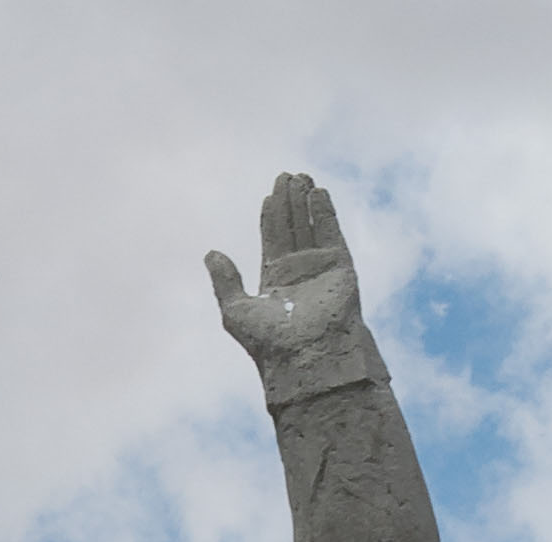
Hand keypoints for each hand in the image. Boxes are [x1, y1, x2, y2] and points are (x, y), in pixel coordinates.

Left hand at [206, 170, 365, 380]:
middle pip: (292, 227)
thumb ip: (224, 282)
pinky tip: (317, 192)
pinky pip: (332, 233)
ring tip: (300, 176)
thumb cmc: (270, 342)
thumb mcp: (236, 311)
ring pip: (311, 226)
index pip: (272, 239)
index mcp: (275, 281)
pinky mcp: (340, 268)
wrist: (305, 356)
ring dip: (305, 201)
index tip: (268, 195)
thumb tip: (210, 254)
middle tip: (284, 175)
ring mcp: (320, 269)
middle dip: (288, 202)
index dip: (270, 216)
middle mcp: (298, 272)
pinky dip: (325, 212)